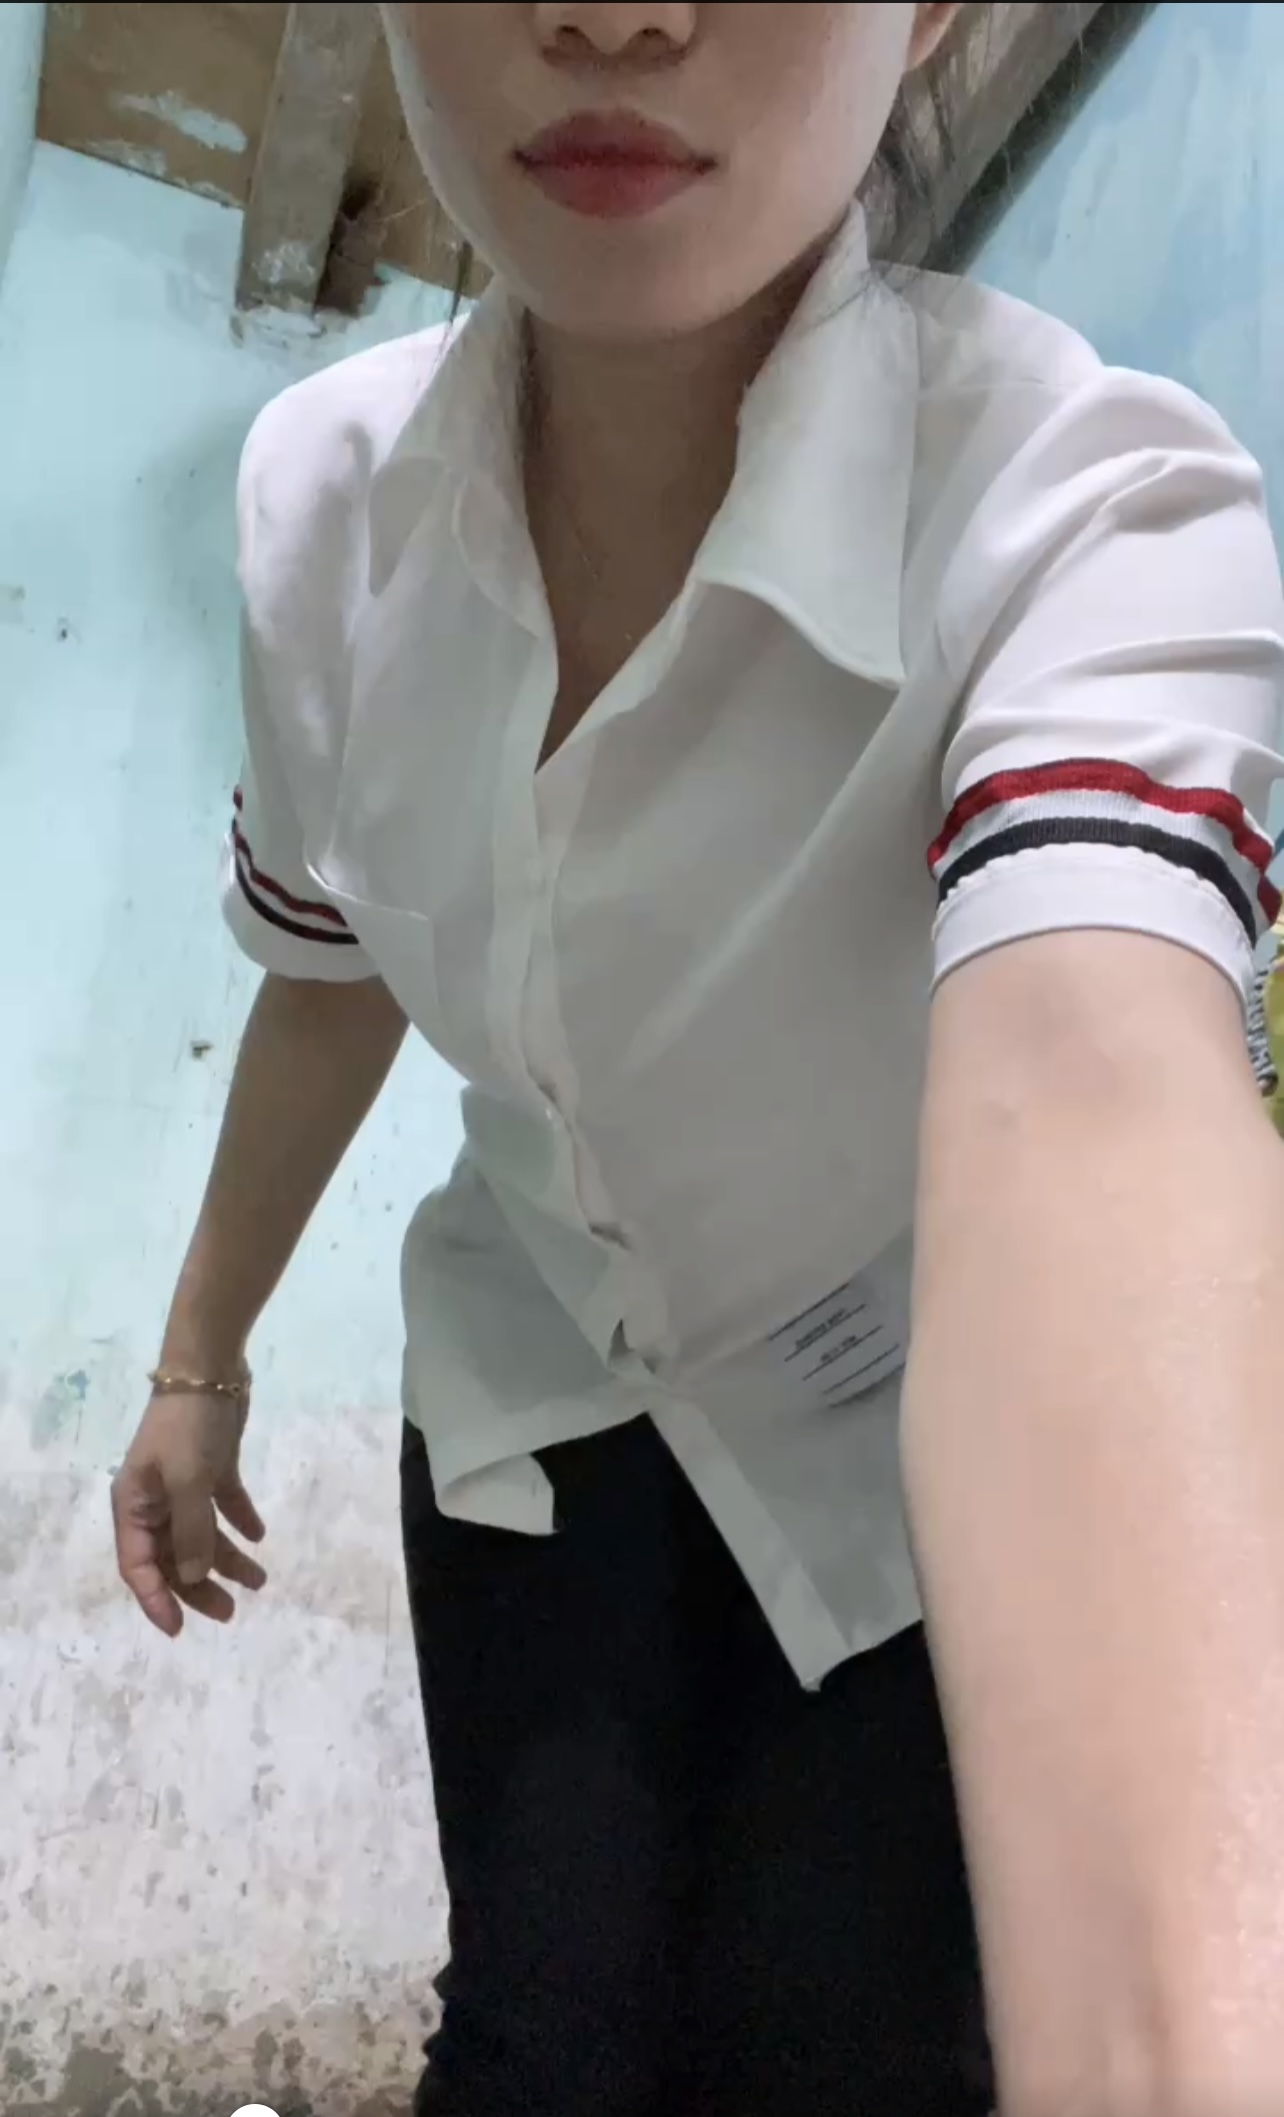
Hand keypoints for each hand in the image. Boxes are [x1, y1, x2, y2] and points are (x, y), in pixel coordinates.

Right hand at [112, 1390, 266, 1635]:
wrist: (210, 1367)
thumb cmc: (188, 1426)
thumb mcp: (188, 1481)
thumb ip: (191, 1532)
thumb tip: (191, 1578)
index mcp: (134, 1505)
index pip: (138, 1565)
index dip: (156, 1600)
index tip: (180, 1629)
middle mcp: (154, 1500)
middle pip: (172, 1557)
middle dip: (198, 1586)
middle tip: (231, 1612)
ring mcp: (183, 1484)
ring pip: (201, 1535)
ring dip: (227, 1559)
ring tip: (260, 1580)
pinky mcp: (212, 1468)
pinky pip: (223, 1506)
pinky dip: (240, 1522)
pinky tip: (259, 1535)